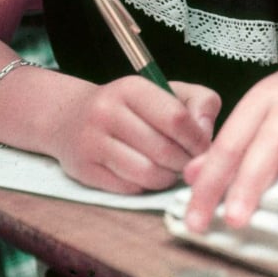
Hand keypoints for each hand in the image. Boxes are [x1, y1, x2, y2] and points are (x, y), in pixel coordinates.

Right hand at [53, 77, 219, 193]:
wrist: (71, 117)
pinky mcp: (84, 170)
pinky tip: (149, 176)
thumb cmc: (131, 106)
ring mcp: (93, 142)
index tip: (204, 147)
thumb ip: (199, 103)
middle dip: (185, 163)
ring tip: (172, 171)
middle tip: (191, 165)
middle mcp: (107, 112)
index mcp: (132, 88)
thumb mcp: (166, 91)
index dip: (197, 139)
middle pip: (163, 150)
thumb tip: (207, 133)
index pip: (176, 118)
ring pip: (147, 173)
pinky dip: (146, 187)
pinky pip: (129, 188)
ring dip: (167, 178)